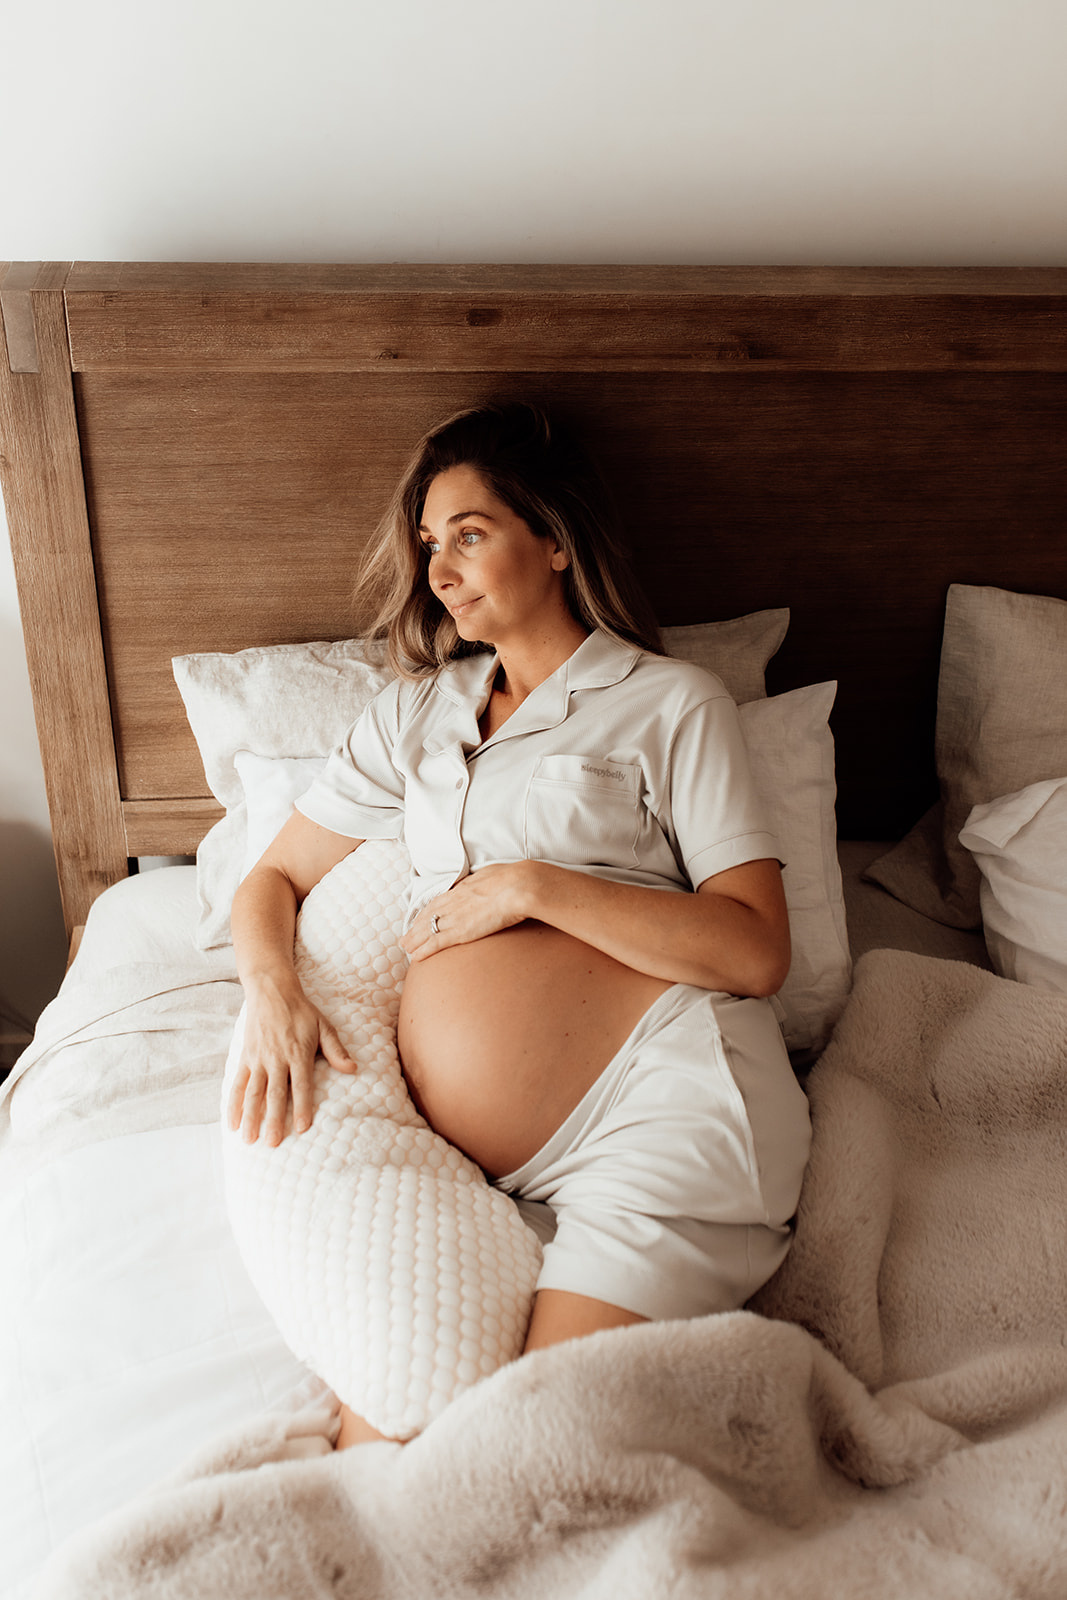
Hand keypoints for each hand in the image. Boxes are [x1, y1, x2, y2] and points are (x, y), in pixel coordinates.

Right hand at [227, 976, 356, 1144]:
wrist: (271, 991)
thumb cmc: (302, 1012)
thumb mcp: (324, 1026)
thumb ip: (336, 1050)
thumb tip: (353, 1068)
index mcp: (298, 1052)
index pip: (301, 1085)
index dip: (302, 1107)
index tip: (302, 1128)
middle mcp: (276, 1058)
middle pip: (275, 1093)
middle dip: (273, 1119)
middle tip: (273, 1143)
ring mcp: (258, 1059)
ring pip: (253, 1092)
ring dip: (250, 1117)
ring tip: (249, 1140)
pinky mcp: (245, 1058)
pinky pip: (238, 1084)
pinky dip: (234, 1104)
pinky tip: (233, 1123)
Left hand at [400, 862, 531, 961]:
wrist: (518, 887)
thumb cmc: (511, 879)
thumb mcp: (492, 874)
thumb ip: (484, 881)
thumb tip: (485, 881)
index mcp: (461, 889)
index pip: (437, 903)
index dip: (426, 913)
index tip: (419, 921)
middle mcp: (453, 903)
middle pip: (428, 917)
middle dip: (415, 929)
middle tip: (405, 938)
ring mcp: (455, 917)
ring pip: (428, 931)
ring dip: (414, 941)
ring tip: (406, 949)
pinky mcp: (460, 932)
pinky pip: (437, 942)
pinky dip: (424, 950)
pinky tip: (416, 957)